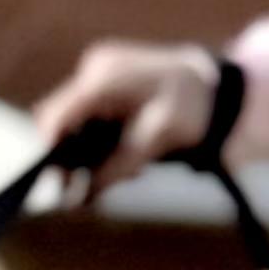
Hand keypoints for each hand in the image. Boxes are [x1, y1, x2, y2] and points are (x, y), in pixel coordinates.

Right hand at [32, 39, 223, 202]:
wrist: (217, 88)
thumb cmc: (193, 110)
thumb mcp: (155, 143)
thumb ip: (115, 169)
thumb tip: (80, 201)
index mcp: (105, 79)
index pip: (56, 117)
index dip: (51, 153)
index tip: (61, 186)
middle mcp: (96, 68)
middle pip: (61, 120)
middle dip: (72, 156)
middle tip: (92, 188)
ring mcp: (100, 69)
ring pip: (73, 120)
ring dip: (87, 150)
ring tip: (124, 167)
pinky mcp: (106, 78)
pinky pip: (88, 113)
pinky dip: (98, 136)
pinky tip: (124, 148)